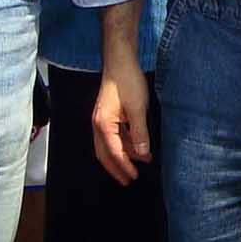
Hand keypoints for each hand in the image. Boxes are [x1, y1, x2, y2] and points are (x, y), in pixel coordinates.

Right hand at [92, 55, 151, 184]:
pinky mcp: (108, 114)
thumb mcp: (138, 109)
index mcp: (103, 125)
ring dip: (123, 155)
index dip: (124, 167)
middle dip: (117, 167)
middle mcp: (98, 124)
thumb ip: (139, 133)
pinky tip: (137, 146)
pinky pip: (114, 135)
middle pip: (105, 153)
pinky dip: (124, 143)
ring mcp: (102, 119)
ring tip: (140, 163)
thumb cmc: (128, 82)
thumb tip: (142, 154)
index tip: (133, 177)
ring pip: (110, 144)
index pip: (114, 153)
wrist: (120, 61)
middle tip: (129, 180)